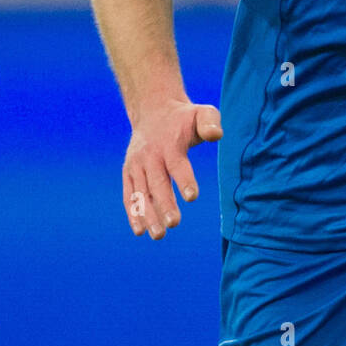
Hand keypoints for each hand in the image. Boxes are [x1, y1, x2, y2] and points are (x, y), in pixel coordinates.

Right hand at [122, 99, 222, 238]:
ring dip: (148, 214)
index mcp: (169, 145)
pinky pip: (129, 194)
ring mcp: (137, 165)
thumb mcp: (201, 113)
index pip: (177, 165)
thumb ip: (210, 123)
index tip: (192, 197)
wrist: (153, 111)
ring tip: (159, 235)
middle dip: (165, 204)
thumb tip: (216, 135)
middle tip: (174, 223)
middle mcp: (150, 156)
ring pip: (141, 192)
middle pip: (157, 183)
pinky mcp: (129, 172)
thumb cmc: (184, 119)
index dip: (184, 180)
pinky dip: (133, 212)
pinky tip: (140, 231)